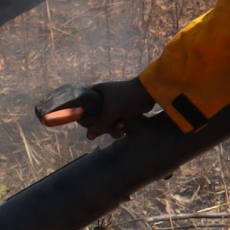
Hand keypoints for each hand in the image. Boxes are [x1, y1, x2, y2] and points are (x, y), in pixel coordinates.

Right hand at [39, 78, 175, 133]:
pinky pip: (111, 127)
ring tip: (122, 125)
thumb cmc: (129, 96)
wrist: (149, 94)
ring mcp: (108, 108)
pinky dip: (116, 129)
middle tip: (112, 123)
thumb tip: (89, 136)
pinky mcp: (117, 115)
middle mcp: (98, 100)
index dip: (85, 118)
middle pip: (92, 120)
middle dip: (102, 126)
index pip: (80, 109)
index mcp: (93, 93)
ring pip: (102, 126)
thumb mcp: (113, 110)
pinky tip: (124, 128)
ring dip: (111, 129)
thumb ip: (100, 124)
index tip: (93, 122)